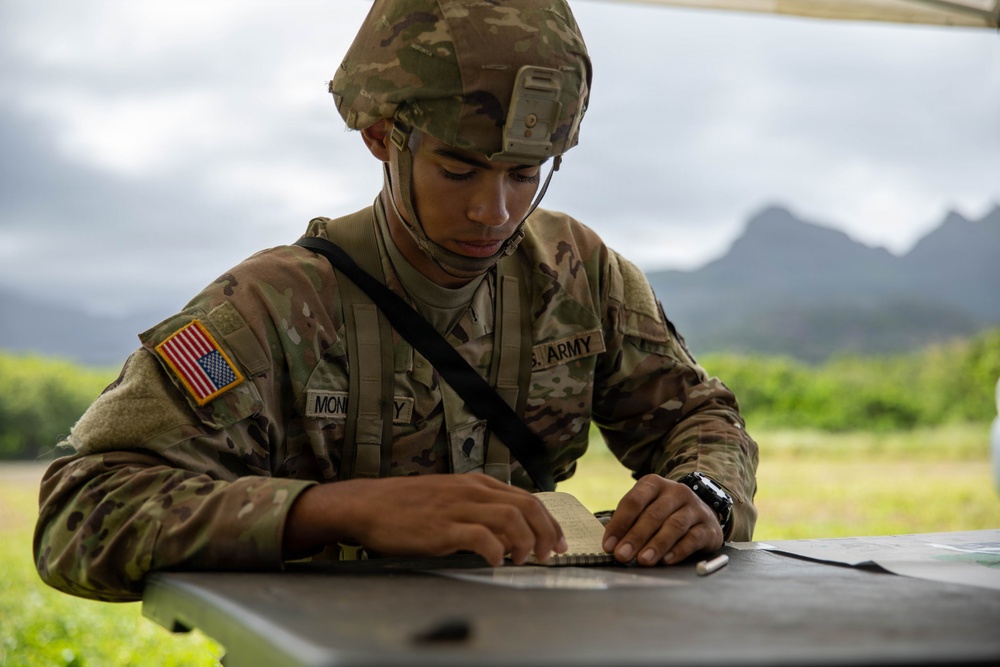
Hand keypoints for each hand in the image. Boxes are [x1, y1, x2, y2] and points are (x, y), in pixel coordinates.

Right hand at [283, 473, 565, 566]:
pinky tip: (496, 561)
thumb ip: (478, 508)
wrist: (369, 505)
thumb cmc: (406, 505)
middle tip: (550, 554)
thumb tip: (507, 531)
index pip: (526, 497)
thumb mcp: (449, 497)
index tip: (557, 541)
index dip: (549, 521)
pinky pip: (481, 537)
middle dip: (547, 532)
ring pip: (511, 518)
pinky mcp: (443, 528)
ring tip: (524, 559)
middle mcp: (472, 491)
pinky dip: (496, 550)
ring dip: (526, 541)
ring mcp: (458, 508)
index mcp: (476, 483)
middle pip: (526, 506)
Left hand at [602, 474, 722, 565]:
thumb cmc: (666, 514)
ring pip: (674, 525)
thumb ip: (630, 524)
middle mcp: (676, 492)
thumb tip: (611, 545)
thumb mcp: (647, 510)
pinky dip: (678, 550)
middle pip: (653, 514)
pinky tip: (666, 560)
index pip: (634, 501)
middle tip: (622, 555)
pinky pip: (693, 538)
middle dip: (635, 537)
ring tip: (643, 560)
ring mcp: (695, 508)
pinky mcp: (709, 527)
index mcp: (654, 484)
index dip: (619, 524)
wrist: (703, 513)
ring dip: (656, 544)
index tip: (609, 545)